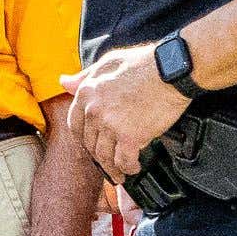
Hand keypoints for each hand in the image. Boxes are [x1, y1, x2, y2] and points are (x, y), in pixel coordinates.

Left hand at [69, 42, 188, 180]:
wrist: (172, 70)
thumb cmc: (144, 63)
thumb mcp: (108, 62)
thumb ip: (85, 76)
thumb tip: (64, 82)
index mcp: (87, 92)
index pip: (75, 124)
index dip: (84, 138)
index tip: (92, 144)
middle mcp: (94, 111)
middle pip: (90, 143)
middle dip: (98, 156)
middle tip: (108, 162)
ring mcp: (110, 125)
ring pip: (104, 156)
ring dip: (112, 168)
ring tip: (120, 173)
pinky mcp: (130, 136)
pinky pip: (123, 160)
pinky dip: (128, 168)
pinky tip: (133, 168)